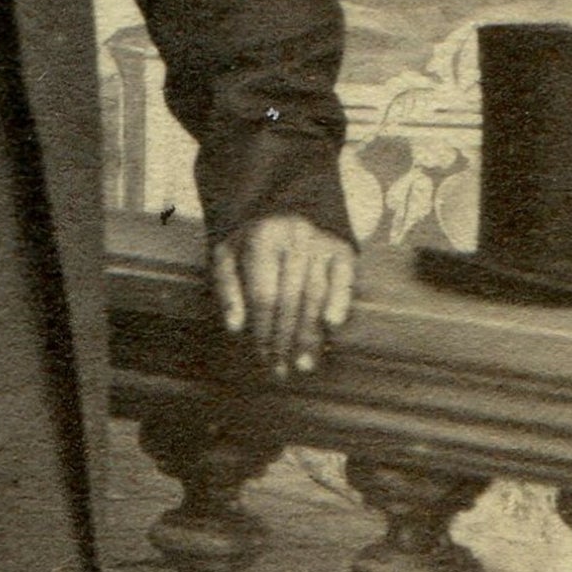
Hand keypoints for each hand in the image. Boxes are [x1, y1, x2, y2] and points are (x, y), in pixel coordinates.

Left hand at [211, 215, 354, 380]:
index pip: (263, 295)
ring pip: (315, 294)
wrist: (281, 202)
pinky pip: (344, 277)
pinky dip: (340, 300)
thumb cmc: (250, 239)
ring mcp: (319, 241)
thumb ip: (227, 288)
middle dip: (285, 338)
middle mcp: (293, 238)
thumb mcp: (227, 253)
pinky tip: (333, 325)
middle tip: (282, 369)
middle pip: (290, 299)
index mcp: (261, 238)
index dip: (263, 329)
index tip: (262, 356)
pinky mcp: (341, 246)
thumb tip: (235, 326)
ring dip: (310, 332)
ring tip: (304, 364)